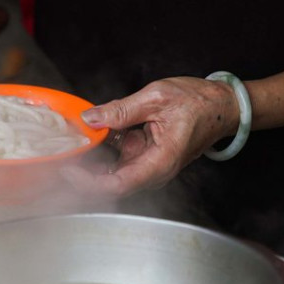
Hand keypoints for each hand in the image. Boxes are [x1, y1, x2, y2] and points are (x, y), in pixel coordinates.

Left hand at [60, 76, 239, 196]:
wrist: (223, 106)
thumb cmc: (200, 102)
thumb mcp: (157, 98)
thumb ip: (121, 110)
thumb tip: (90, 118)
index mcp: (160, 162)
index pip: (118, 185)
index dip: (89, 183)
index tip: (69, 171)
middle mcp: (154, 170)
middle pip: (110, 184)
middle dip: (83, 175)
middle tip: (59, 158)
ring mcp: (148, 164)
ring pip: (111, 173)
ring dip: (89, 163)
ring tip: (68, 147)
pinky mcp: (144, 156)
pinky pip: (117, 159)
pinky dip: (101, 150)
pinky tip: (87, 137)